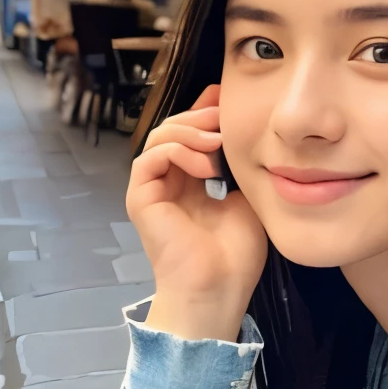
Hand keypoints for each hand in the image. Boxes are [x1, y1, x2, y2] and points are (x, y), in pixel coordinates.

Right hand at [126, 84, 267, 340]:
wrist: (218, 289)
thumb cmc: (235, 255)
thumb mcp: (247, 197)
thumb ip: (239, 165)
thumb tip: (244, 131)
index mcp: (190, 183)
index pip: (190, 135)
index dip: (204, 112)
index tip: (227, 99)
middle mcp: (167, 183)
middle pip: (173, 130)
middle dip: (199, 116)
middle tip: (224, 115)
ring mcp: (151, 190)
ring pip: (159, 137)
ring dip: (190, 131)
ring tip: (218, 141)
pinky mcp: (140, 198)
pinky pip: (151, 157)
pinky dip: (178, 151)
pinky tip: (206, 165)